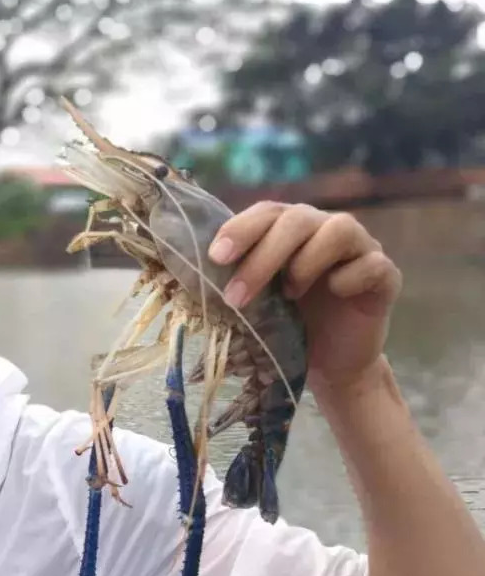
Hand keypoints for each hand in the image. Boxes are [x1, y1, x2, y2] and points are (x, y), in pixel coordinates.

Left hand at [207, 201, 401, 390]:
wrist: (330, 363)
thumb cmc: (288, 327)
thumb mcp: (256, 304)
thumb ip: (235, 282)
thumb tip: (190, 279)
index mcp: (290, 230)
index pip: (266, 212)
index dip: (240, 229)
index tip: (216, 258)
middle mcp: (325, 229)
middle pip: (297, 219)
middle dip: (262, 258)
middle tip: (236, 298)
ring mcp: (360, 249)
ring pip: (339, 229)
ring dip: (306, 261)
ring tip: (290, 295)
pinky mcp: (385, 276)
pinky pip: (373, 264)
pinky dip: (349, 278)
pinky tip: (335, 294)